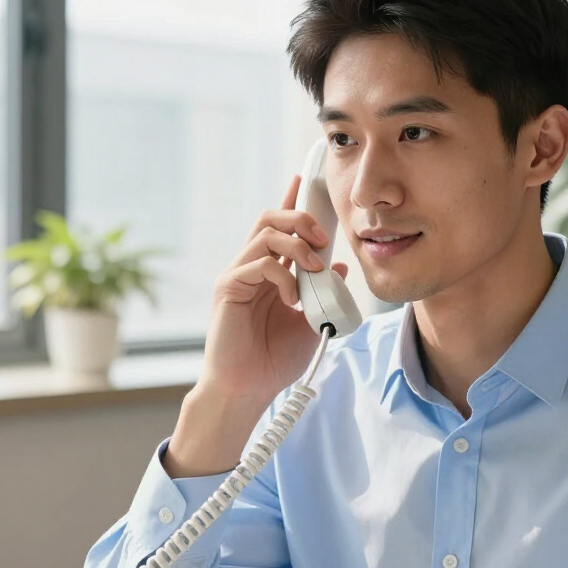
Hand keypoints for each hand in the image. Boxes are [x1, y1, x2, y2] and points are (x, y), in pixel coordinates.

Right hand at [165, 175, 348, 476]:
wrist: (250, 389)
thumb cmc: (275, 360)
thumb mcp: (312, 323)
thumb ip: (324, 295)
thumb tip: (340, 268)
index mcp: (270, 272)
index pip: (281, 227)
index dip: (292, 200)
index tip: (306, 178)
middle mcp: (251, 267)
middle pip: (270, 217)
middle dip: (300, 217)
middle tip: (323, 239)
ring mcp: (237, 276)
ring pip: (265, 234)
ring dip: (297, 245)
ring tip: (316, 268)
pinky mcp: (228, 289)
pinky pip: (258, 264)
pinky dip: (283, 276)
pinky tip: (293, 299)